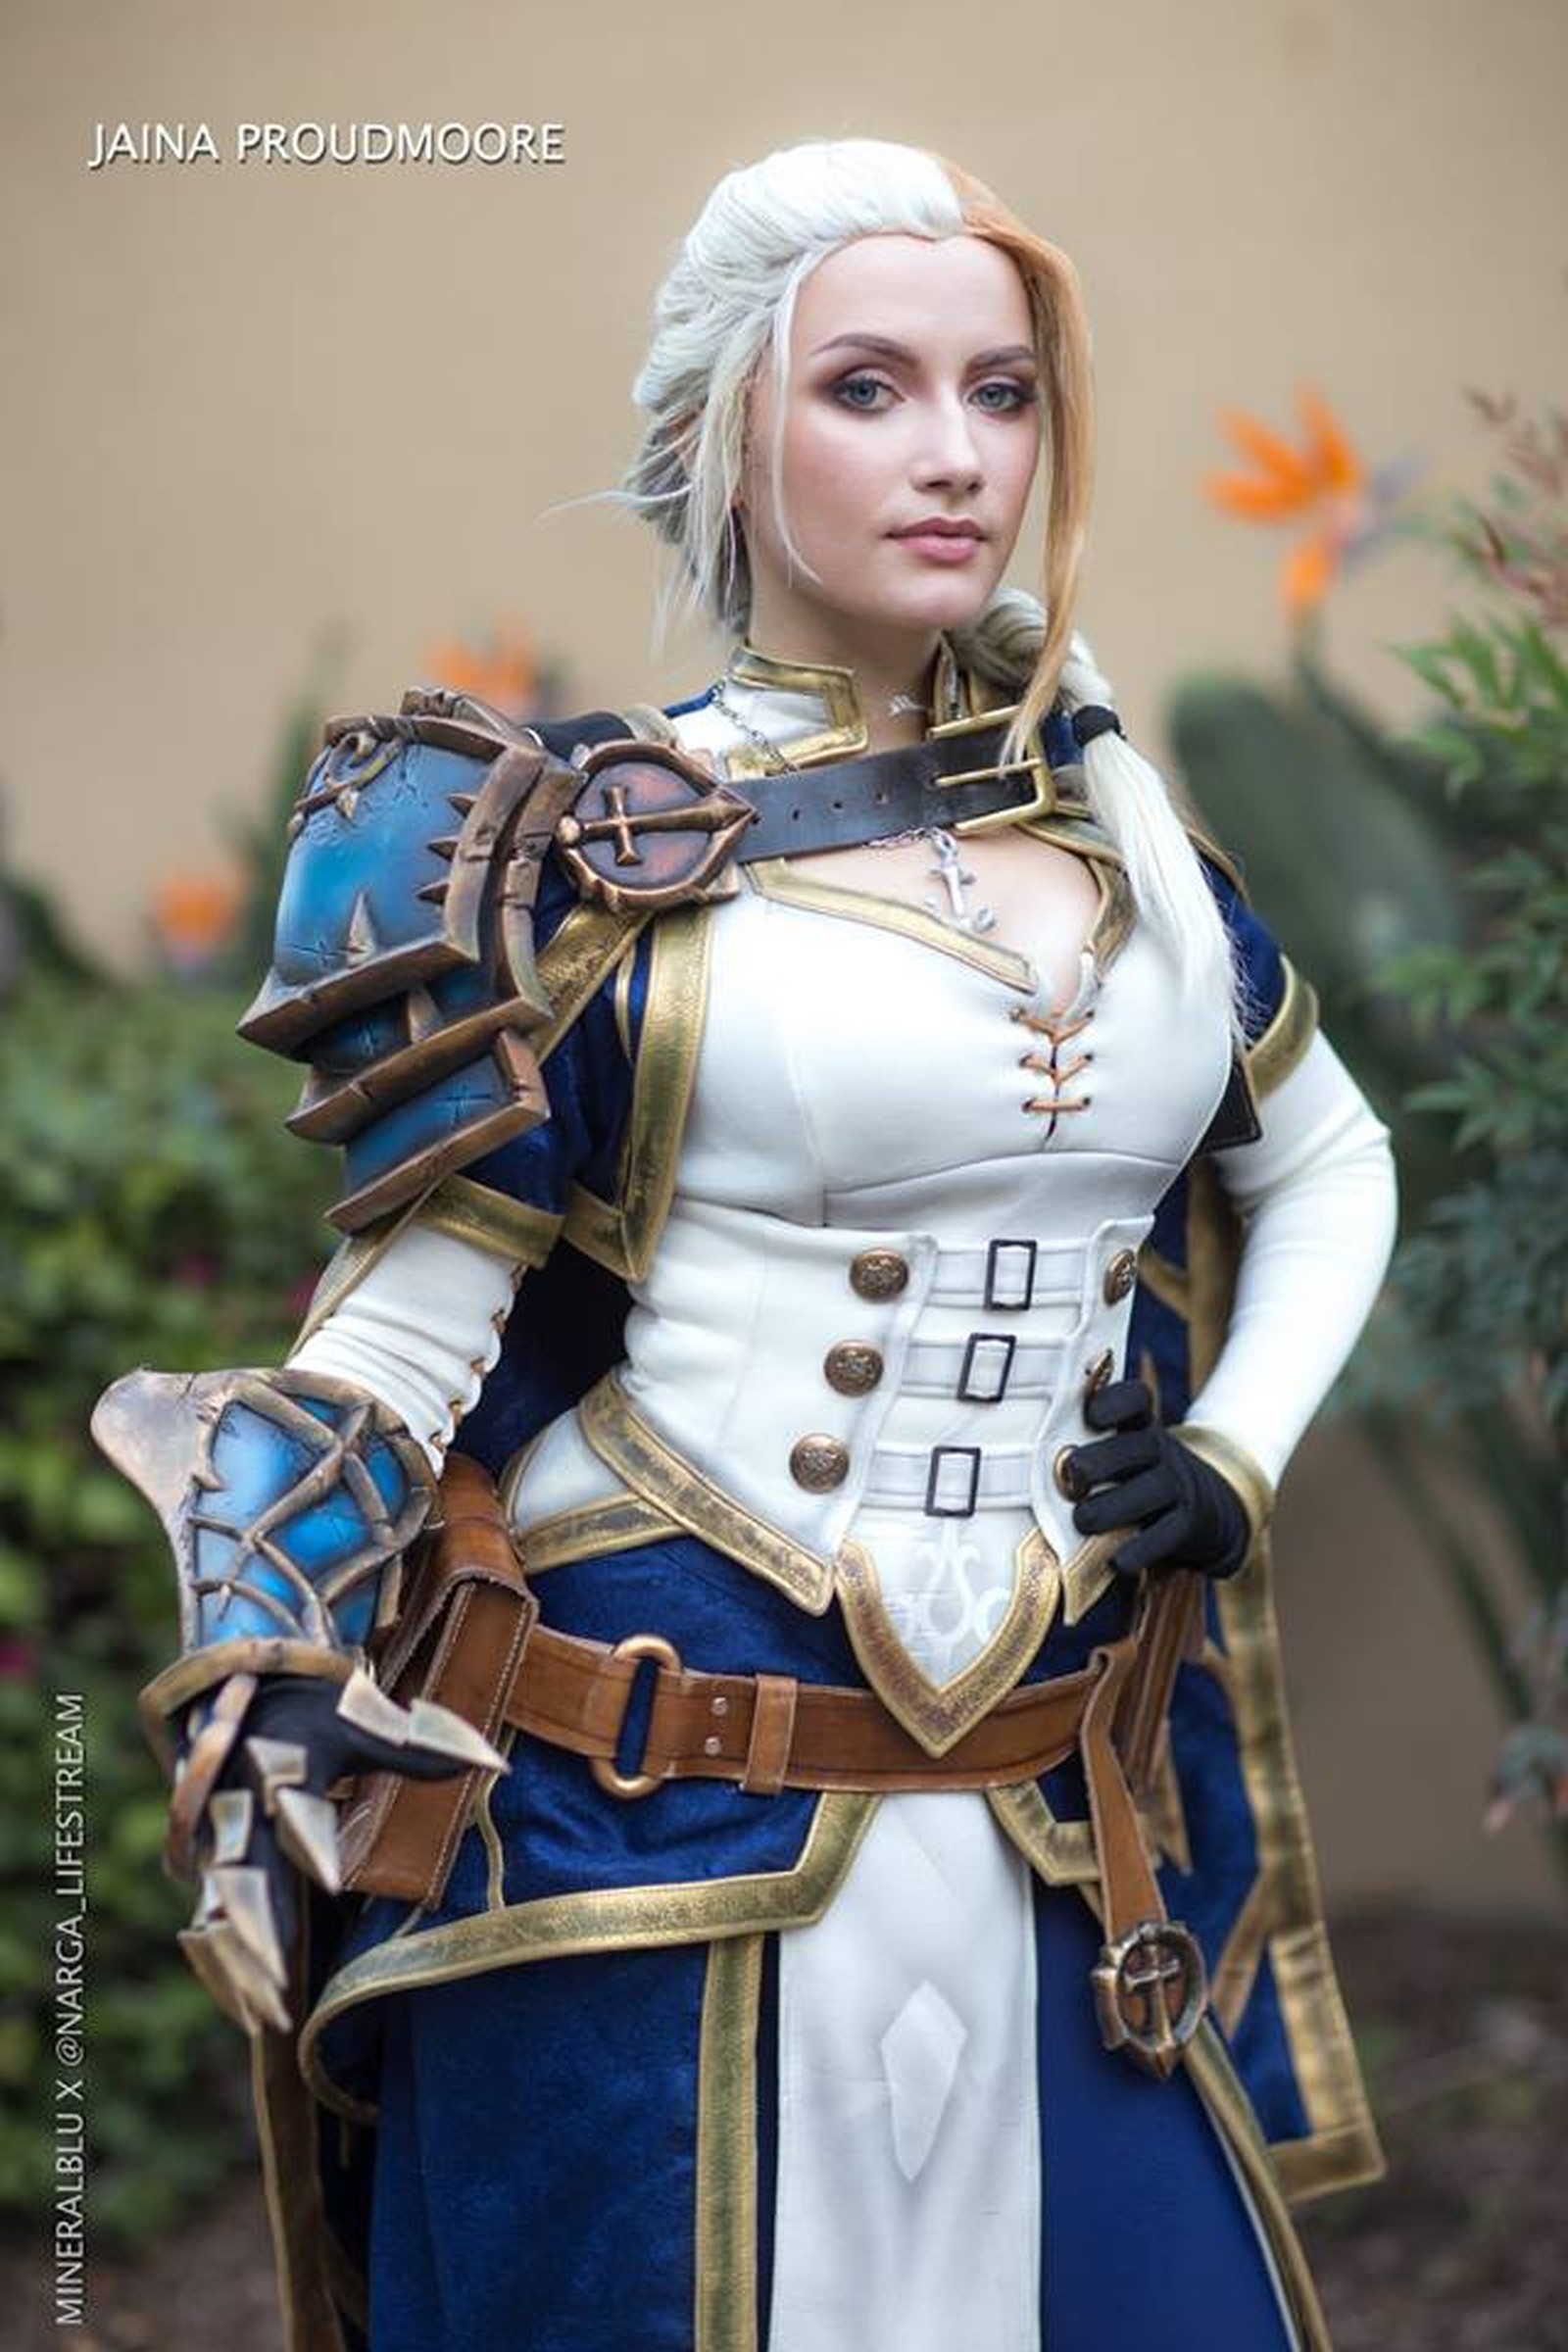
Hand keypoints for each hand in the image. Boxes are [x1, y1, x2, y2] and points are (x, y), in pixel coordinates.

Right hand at [178, 1670, 505, 2034]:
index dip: (311, 1847)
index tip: (335, 1882)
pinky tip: (248, 2008)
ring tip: (270, 2017)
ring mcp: (212, 1840)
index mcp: (275, 1769)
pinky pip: (211, 1919)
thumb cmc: (313, 1709)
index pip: (292, 1812)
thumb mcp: (362, 1722)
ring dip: (241, 1966)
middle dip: (261, 1937)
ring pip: (220, 1912)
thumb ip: (417, 1749)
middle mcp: (234, 1809)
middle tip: (283, 1993)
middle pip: (243, 1880)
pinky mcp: (205, 1862)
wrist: (243, 1686)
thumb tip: (493, 1765)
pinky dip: (225, 1964)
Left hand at [1065, 1380, 1250, 1581]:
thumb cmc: (1140, 1478)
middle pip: (1138, 1447)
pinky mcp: (1189, 1525)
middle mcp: (1161, 1452)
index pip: (1135, 1399)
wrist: (1208, 1511)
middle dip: (1102, 1460)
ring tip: (1083, 1520)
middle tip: (1072, 1474)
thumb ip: (1086, 1448)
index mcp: (1139, 1427)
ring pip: (1152, 1490)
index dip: (1115, 1402)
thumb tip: (1033, 1462)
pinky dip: (1141, 1548)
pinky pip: (1168, 1534)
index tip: (1092, 1415)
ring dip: (1113, 1506)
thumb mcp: (1123, 1452)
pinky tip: (1117, 1560)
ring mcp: (1178, 1487)